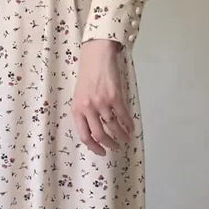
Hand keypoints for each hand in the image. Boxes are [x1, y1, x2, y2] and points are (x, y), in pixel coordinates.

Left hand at [71, 39, 133, 155]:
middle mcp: (88, 108)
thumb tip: (93, 131)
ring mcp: (102, 102)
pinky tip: (132, 128)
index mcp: (77, 109)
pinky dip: (129, 124)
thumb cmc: (87, 76)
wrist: (96, 57)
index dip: (93, 147)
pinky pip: (123, 116)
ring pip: (114, 127)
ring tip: (126, 139)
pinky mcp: (115, 96)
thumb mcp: (79, 96)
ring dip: (122, 136)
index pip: (84, 135)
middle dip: (109, 144)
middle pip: (100, 134)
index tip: (101, 152)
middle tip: (115, 147)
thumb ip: (84, 112)